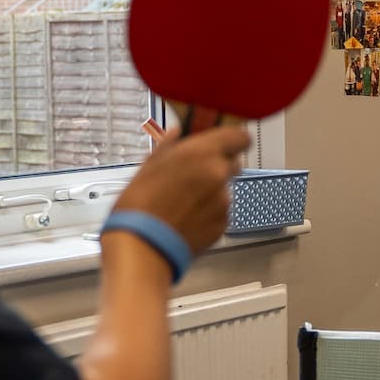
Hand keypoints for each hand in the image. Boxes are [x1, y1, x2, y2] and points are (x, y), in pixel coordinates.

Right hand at [114, 123, 248, 253]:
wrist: (143, 245)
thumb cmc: (140, 205)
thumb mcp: (149, 166)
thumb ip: (169, 146)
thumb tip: (176, 134)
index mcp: (202, 153)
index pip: (238, 137)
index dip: (233, 140)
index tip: (225, 143)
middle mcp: (218, 174)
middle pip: (232, 163)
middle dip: (218, 166)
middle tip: (194, 174)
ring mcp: (224, 201)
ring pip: (225, 189)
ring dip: (211, 191)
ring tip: (183, 202)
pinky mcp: (223, 224)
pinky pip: (221, 211)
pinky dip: (209, 212)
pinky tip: (187, 217)